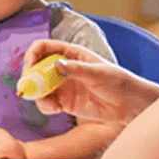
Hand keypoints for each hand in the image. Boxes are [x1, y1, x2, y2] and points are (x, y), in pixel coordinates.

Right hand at [22, 39, 158, 123]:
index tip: (30, 67)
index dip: (33, 55)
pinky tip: (56, 110)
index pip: (44, 48)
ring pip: (39, 88)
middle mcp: (63, 69)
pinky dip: (46, 107)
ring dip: (37, 96)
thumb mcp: (99, 73)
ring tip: (50, 105)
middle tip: (29, 89)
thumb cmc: (118, 82)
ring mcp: (63, 86)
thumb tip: (57, 64)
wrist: (129, 105)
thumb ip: (78, 69)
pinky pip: (47, 104)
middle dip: (30, 79)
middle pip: (36, 69)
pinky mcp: (65, 103)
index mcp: (71, 54)